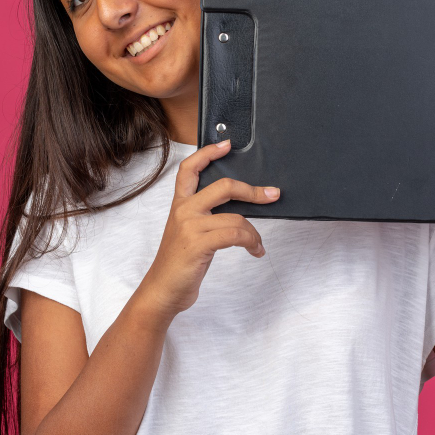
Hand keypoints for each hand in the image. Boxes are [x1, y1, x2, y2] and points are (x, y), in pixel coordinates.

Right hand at [138, 139, 280, 319]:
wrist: (162, 290)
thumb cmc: (179, 263)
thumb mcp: (188, 232)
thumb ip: (206, 215)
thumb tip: (240, 206)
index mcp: (179, 204)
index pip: (189, 169)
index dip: (208, 153)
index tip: (227, 144)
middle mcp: (183, 210)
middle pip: (223, 186)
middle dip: (252, 190)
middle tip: (272, 195)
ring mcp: (190, 226)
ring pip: (236, 217)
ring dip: (254, 232)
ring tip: (257, 245)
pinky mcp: (198, 244)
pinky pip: (236, 235)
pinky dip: (252, 243)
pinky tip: (255, 251)